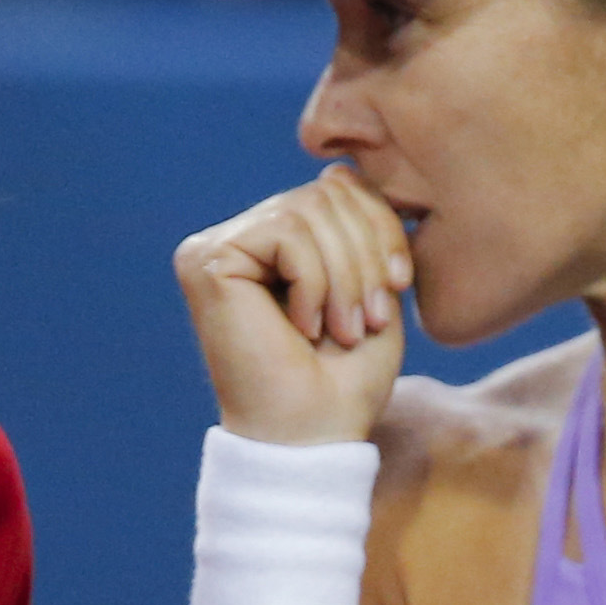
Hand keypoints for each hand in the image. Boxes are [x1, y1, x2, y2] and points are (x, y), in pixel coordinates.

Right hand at [174, 164, 410, 445]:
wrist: (311, 436)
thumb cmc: (345, 377)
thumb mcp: (369, 286)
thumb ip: (358, 227)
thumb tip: (340, 168)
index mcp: (276, 242)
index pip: (339, 188)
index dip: (382, 227)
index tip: (399, 286)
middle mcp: (239, 237)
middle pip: (326, 193)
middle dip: (366, 253)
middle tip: (367, 319)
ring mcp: (216, 246)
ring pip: (309, 209)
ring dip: (345, 274)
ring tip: (343, 328)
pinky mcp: (207, 259)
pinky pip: (288, 232)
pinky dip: (316, 282)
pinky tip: (304, 327)